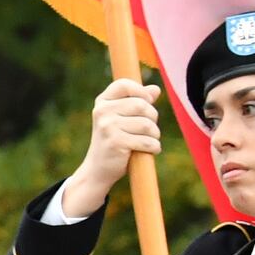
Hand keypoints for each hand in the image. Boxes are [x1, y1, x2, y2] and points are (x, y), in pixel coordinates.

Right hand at [61, 77, 167, 214]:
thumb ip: (138, 102)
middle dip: (152, 118)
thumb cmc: (115, 141)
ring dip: (154, 135)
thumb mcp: (122, 118)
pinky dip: (154, 147)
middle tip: (148, 129)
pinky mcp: (115, 142)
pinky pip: (147, 141)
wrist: (98, 169)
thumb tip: (156, 89)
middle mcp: (102, 111)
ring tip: (148, 141)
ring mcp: (107, 127)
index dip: (141, 91)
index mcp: (102, 102)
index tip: (147, 102)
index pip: (125, 85)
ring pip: (147, 124)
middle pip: (142, 105)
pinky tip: (148, 151)